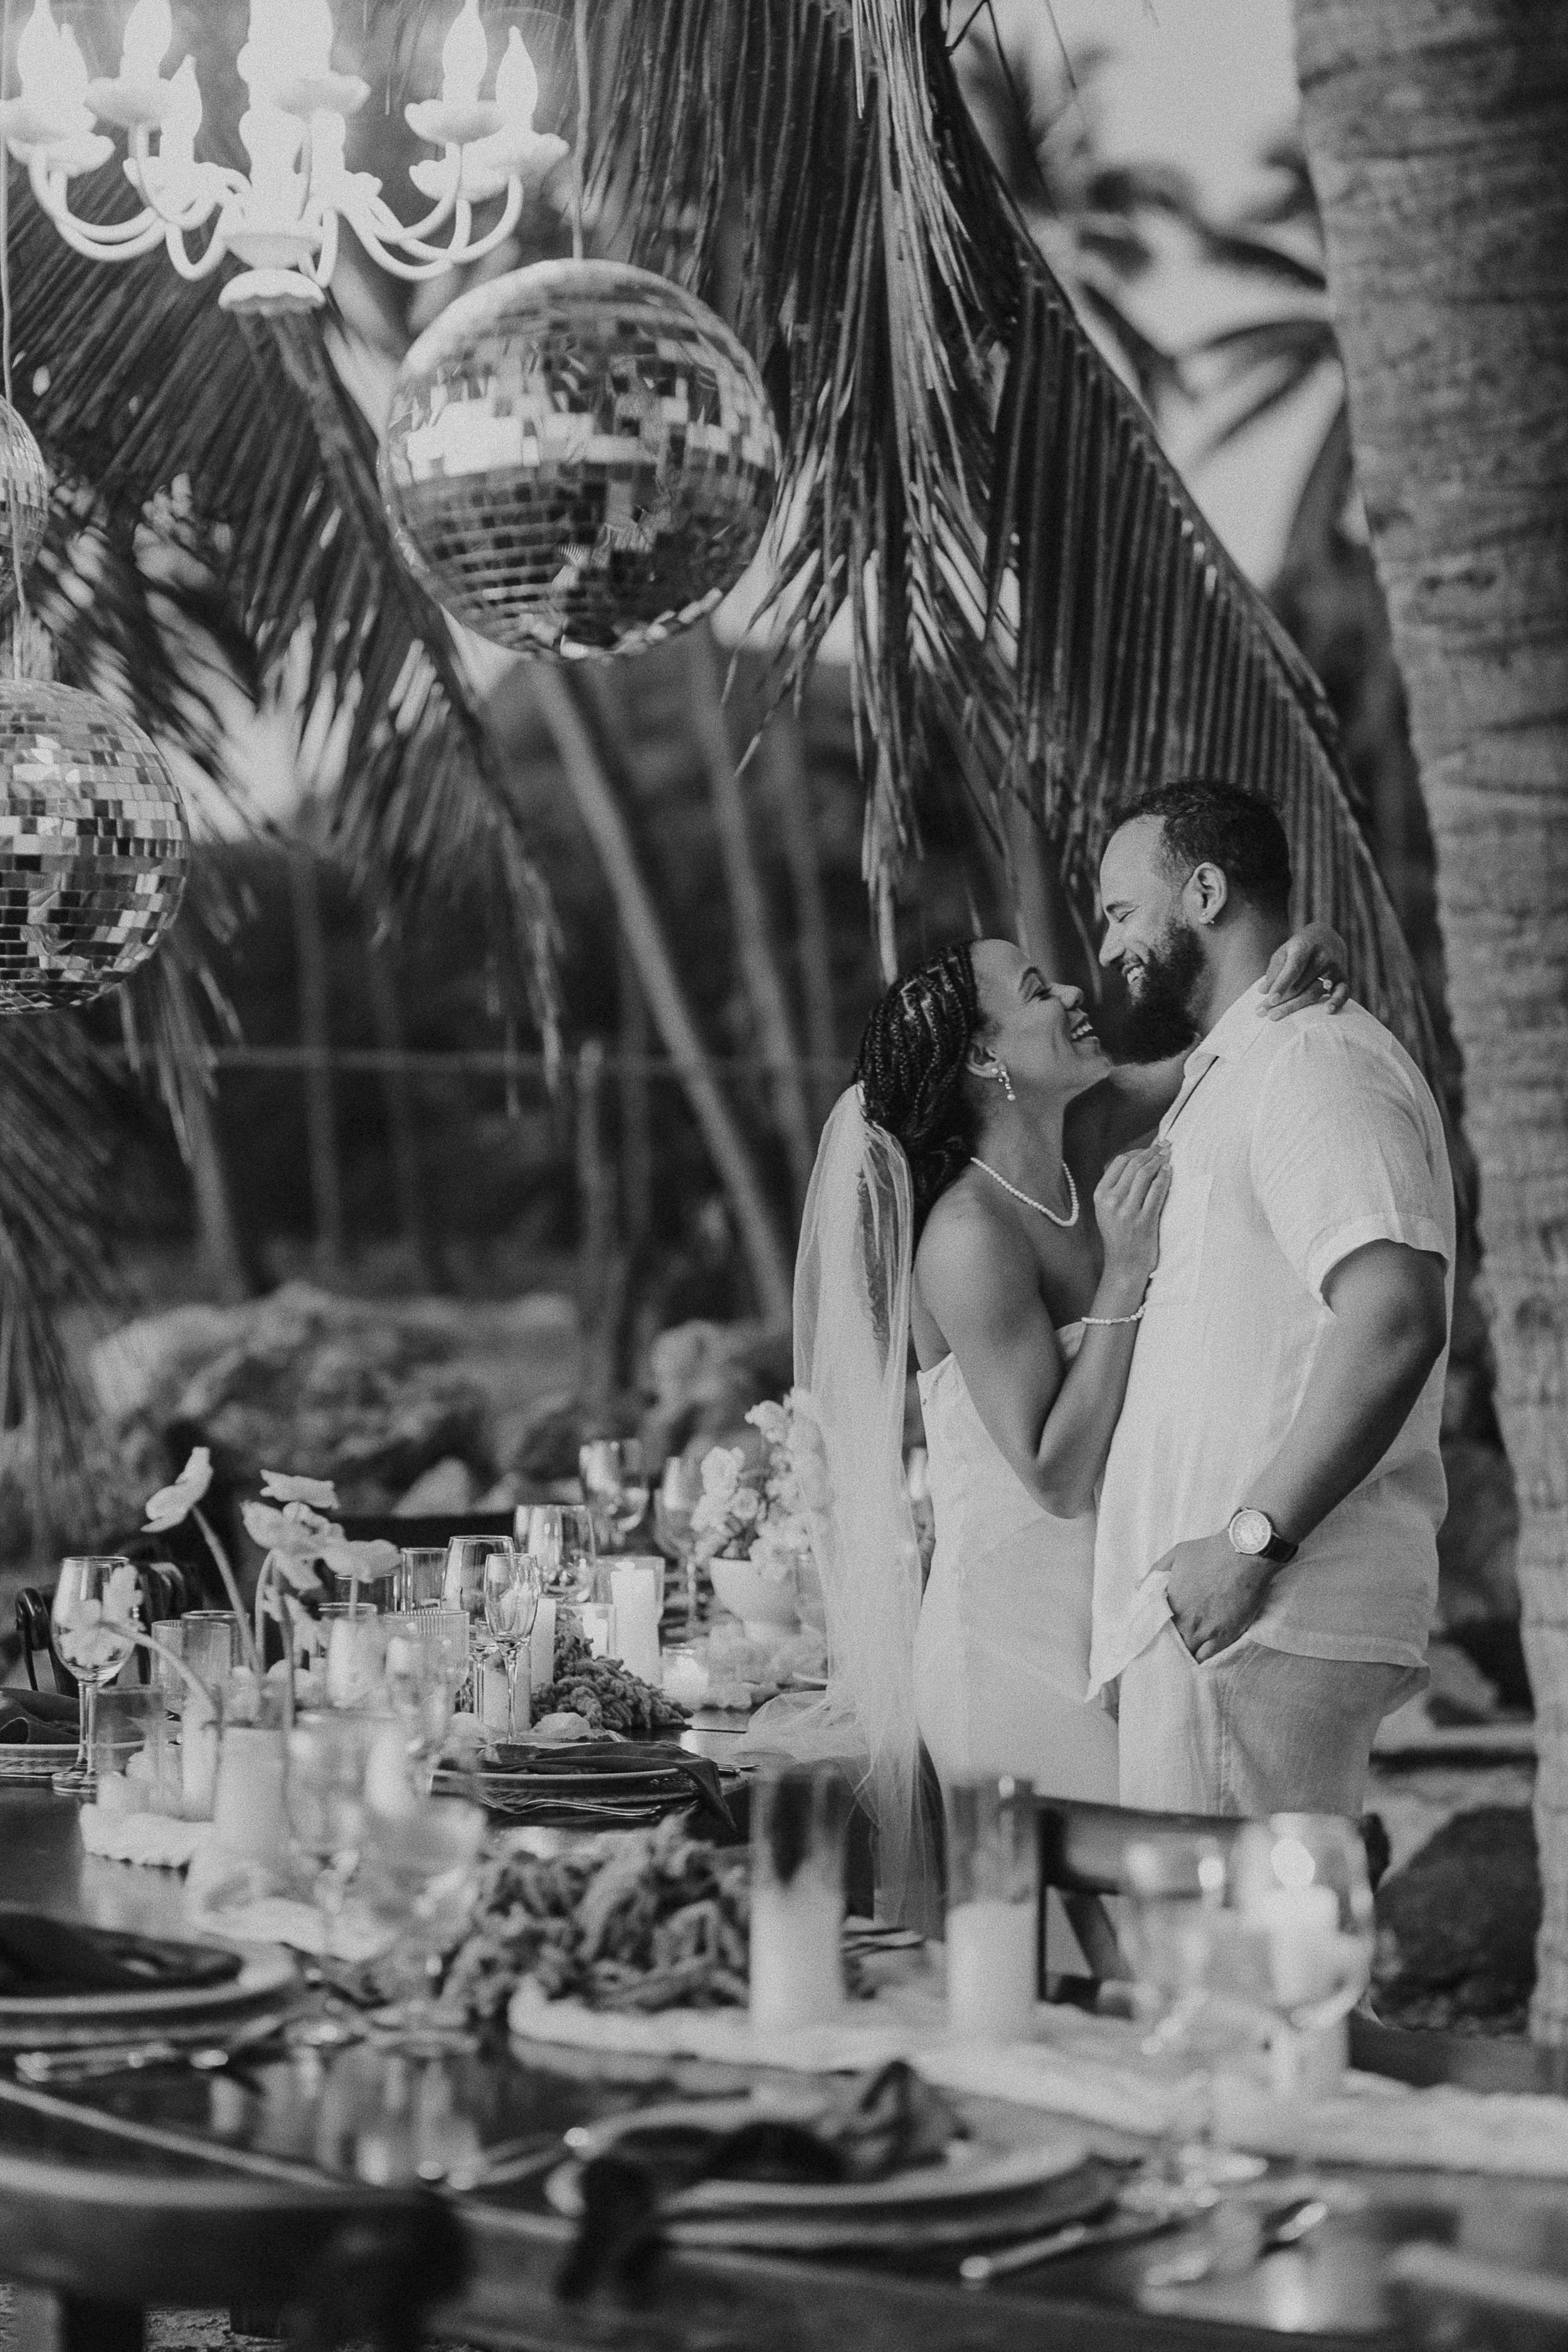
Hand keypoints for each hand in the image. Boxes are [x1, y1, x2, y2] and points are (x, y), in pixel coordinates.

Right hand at [1092, 1142, 1170, 1286]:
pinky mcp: (1144, 1220)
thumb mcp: (1107, 1210)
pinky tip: (1170, 1171)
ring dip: (1160, 1160)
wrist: (1124, 1265)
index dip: (1138, 1151)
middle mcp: (1111, 1201)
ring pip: (1145, 1175)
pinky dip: (1165, 1178)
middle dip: (1152, 1151)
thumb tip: (1136, 1161)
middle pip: (1134, 1165)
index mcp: (1100, 1195)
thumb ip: (1116, 1187)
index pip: (1120, 1162)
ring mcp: (1127, 1211)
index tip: (1151, 1147)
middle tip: (1165, 1145)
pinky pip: (1157, 1191)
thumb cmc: (1119, 1235)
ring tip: (1169, 1154)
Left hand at [1158, 1530, 1272, 1660]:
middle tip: (1171, 1650)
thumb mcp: (1175, 1555)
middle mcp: (1185, 1621)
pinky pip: (1209, 1658)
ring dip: (1186, 1655)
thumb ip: (1155, 1572)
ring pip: (1189, 1655)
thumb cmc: (1210, 1552)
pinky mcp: (1226, 1636)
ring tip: (1185, 1656)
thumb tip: (1139, 1586)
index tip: (1158, 1637)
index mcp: (1170, 1603)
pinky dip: (1203, 1660)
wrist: (1244, 1554)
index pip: (1155, 1630)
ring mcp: (1206, 1631)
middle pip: (1172, 1646)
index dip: (1157, 1636)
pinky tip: (1200, 1658)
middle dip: (1170, 1649)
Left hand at [1260, 922, 1349, 1020]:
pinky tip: (1328, 1011)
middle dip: (1281, 1001)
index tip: (1270, 999)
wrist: (1327, 937)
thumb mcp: (1284, 952)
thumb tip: (1263, 991)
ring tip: (1274, 1017)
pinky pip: (1342, 992)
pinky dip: (1337, 1001)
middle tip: (1263, 1013)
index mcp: (1304, 947)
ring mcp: (1334, 968)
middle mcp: (1321, 957)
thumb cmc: (1299, 948)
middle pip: (1301, 985)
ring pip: (1314, 992)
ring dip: (1295, 1007)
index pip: (1293, 968)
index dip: (1282, 985)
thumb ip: (1274, 971)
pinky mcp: (1344, 978)